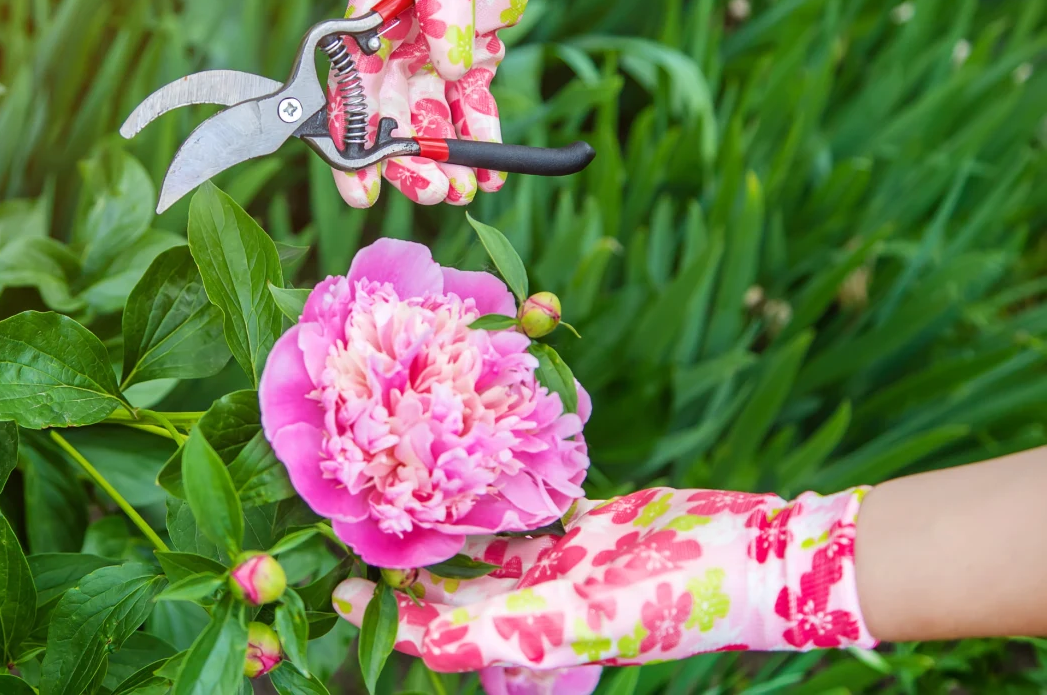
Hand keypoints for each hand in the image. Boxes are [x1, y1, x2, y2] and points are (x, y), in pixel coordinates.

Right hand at [331, 0, 568, 207]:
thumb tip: (447, 66)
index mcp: (370, 12)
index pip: (350, 84)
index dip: (350, 137)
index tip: (361, 186)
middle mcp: (395, 38)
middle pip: (391, 113)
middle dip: (407, 159)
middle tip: (432, 191)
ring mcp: (436, 48)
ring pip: (432, 117)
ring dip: (445, 157)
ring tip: (462, 192)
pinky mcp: (474, 52)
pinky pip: (475, 105)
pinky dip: (483, 138)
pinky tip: (492, 174)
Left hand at [331, 487, 875, 679]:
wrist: (757, 560)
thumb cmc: (670, 596)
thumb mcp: (576, 617)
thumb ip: (494, 630)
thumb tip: (417, 644)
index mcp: (528, 635)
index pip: (439, 627)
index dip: (390, 610)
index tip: (339, 582)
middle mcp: (537, 602)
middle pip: (455, 584)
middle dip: (409, 557)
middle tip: (359, 510)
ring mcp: (563, 563)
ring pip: (489, 541)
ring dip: (449, 515)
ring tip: (401, 473)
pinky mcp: (589, 524)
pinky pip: (531, 506)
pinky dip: (502, 485)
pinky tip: (473, 452)